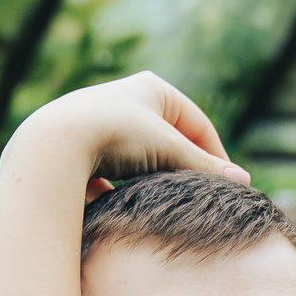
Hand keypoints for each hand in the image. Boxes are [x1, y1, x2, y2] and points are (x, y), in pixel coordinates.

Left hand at [8, 73, 248, 190]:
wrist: (52, 146)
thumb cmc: (114, 137)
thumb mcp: (167, 151)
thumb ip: (203, 168)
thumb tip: (243, 182)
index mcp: (152, 88)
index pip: (198, 125)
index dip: (216, 157)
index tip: (227, 188)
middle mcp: (123, 98)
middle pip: (167, 142)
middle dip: (181, 170)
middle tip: (196, 200)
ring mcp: (97, 122)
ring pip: (136, 159)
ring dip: (149, 181)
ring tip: (160, 206)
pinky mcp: (75, 148)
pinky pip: (106, 173)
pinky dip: (117, 189)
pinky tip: (120, 208)